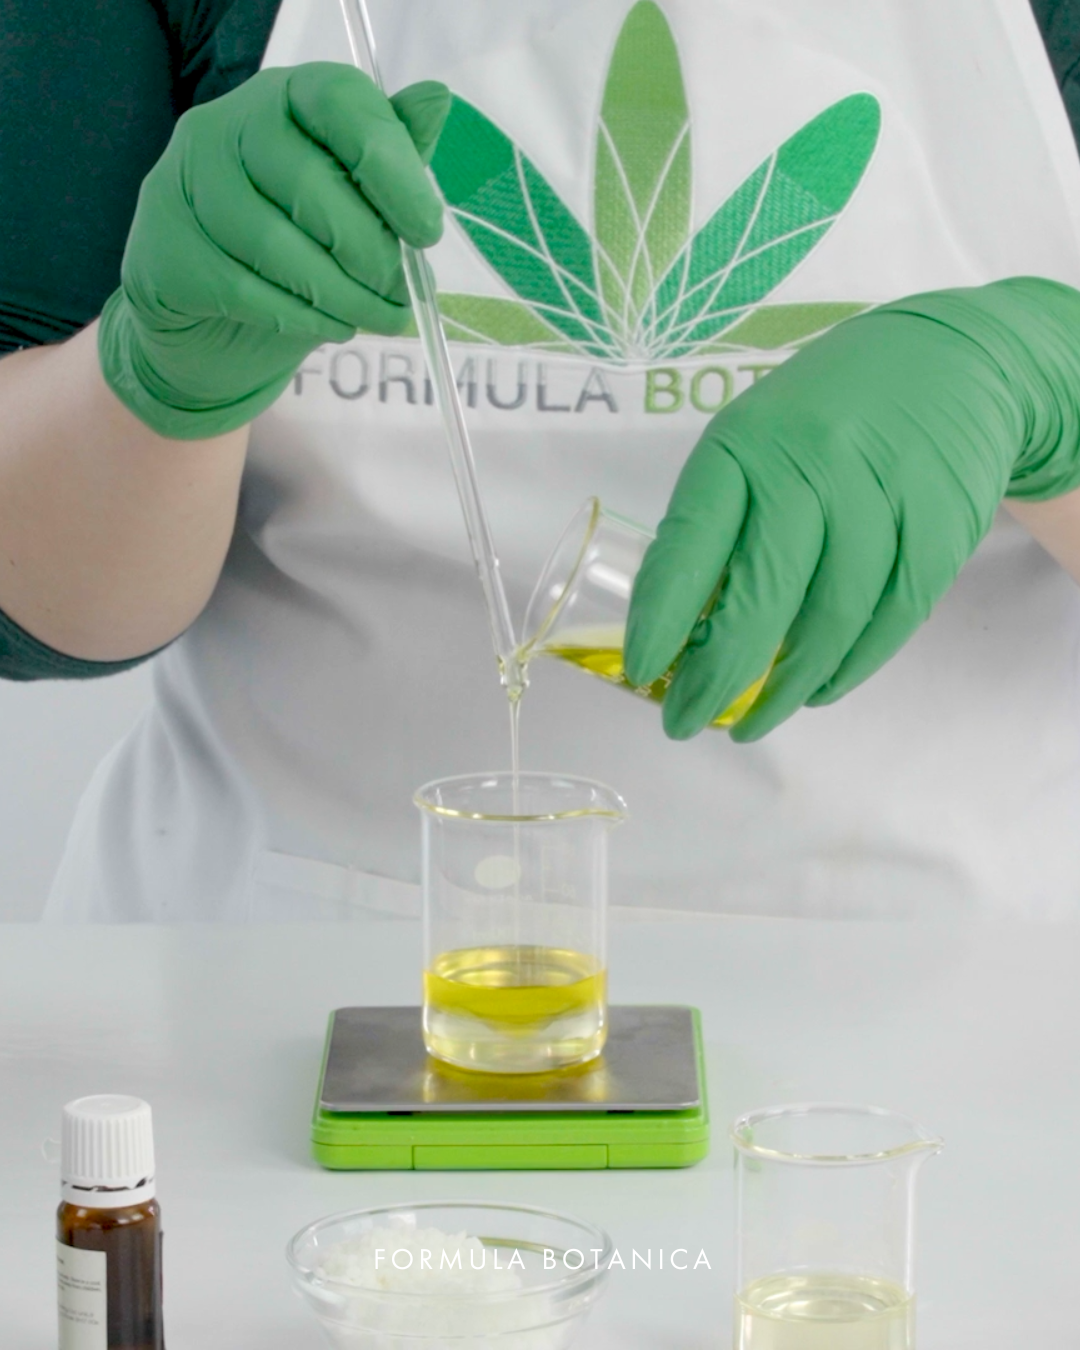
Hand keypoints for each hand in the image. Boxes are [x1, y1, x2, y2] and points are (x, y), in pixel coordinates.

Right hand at [98, 64, 448, 437]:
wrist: (215, 323)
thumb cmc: (299, 248)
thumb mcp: (354, 202)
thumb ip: (391, 156)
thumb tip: (437, 99)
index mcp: (285, 99)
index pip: (339, 103)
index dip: (391, 167)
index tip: (427, 231)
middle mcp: (225, 125)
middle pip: (308, 182)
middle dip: (370, 252)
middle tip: (404, 297)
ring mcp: (184, 183)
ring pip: (275, 244)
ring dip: (342, 296)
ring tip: (379, 319)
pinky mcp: (164, 248)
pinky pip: (242, 289)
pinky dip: (301, 318)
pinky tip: (333, 328)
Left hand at [624, 278, 1079, 740]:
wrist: (950, 362)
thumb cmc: (821, 418)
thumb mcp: (751, 442)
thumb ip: (716, 523)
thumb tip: (675, 631)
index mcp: (743, 446)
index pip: (690, 543)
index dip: (662, 617)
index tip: (643, 671)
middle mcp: (812, 467)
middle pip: (761, 597)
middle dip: (716, 676)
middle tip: (686, 721)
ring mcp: (883, 497)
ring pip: (830, 622)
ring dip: (785, 690)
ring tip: (752, 722)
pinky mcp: (941, 527)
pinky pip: (890, 622)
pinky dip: (849, 669)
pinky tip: (817, 690)